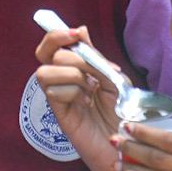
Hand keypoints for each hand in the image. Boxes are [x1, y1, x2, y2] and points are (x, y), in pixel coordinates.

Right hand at [34, 27, 123, 170]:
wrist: (128, 141)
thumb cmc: (123, 110)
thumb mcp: (114, 76)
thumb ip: (95, 56)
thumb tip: (81, 30)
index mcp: (74, 68)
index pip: (51, 45)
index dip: (57, 35)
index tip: (77, 34)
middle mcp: (62, 80)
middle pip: (48, 54)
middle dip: (77, 59)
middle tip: (97, 74)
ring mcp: (58, 97)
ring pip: (43, 72)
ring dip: (72, 76)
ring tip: (91, 89)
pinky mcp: (58, 114)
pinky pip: (53, 93)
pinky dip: (74, 93)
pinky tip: (87, 103)